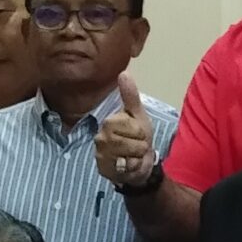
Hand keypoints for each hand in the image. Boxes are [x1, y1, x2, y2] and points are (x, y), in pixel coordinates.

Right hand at [93, 73, 156, 187]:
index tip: (137, 133)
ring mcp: (100, 154)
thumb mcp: (138, 115)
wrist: (138, 164)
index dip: (140, 132)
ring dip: (136, 156)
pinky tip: (128, 166)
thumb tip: (124, 73)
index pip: (131, 126)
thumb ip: (130, 96)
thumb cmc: (138, 138)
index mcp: (109, 122)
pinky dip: (132, 167)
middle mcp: (100, 137)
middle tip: (136, 145)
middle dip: (140, 145)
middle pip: (129, 141)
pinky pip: (126, 167)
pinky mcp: (103, 168)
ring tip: (132, 155)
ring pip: (128, 155)